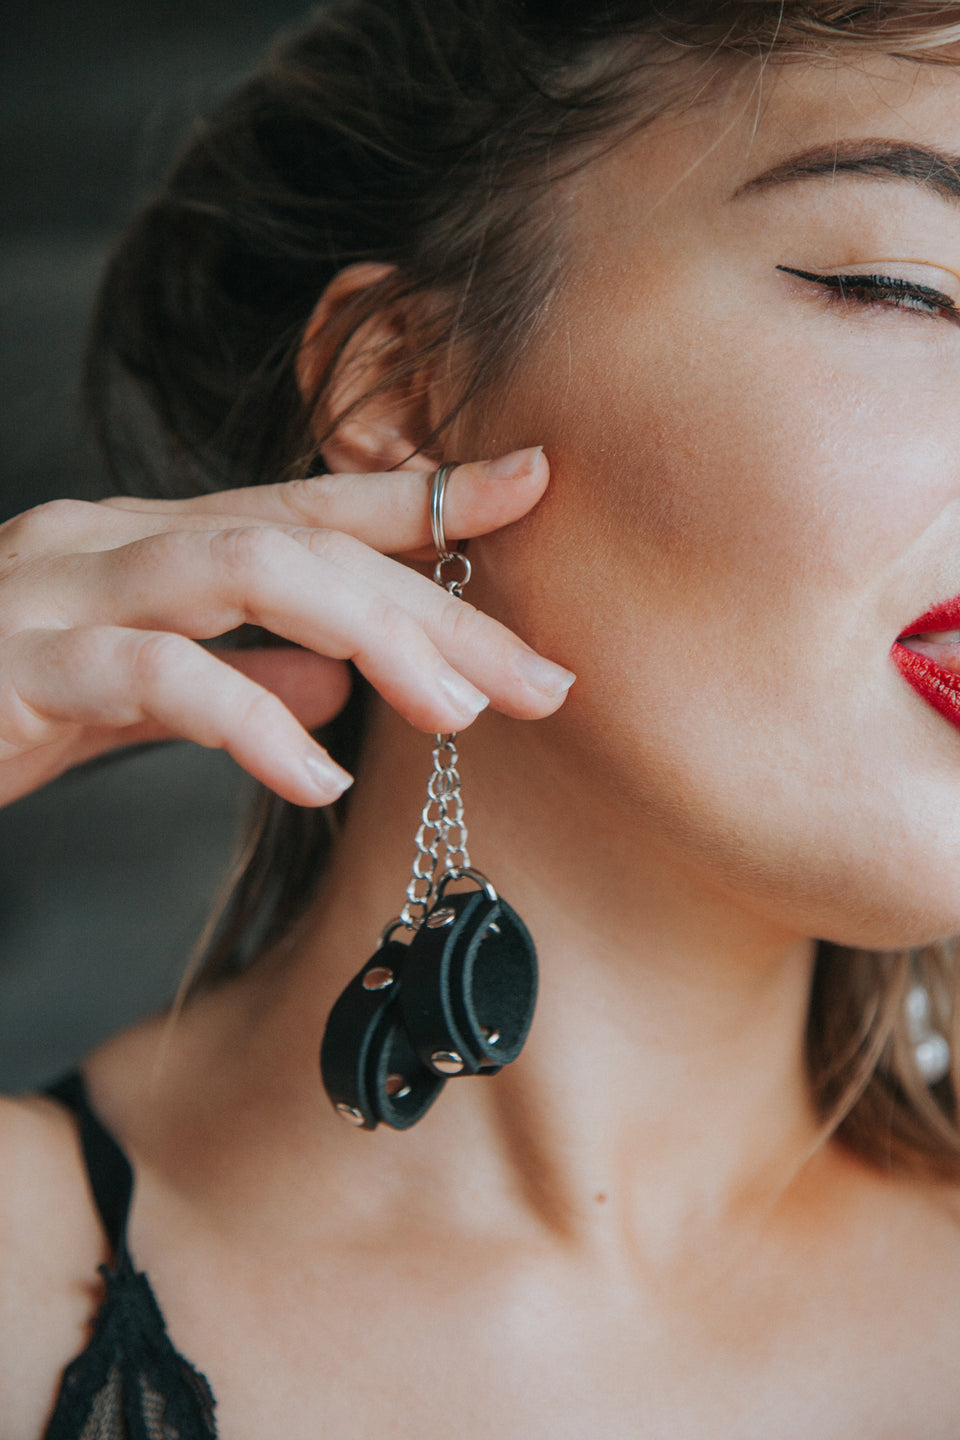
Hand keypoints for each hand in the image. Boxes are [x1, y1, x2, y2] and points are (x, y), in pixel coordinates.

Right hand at [0, 448, 573, 807]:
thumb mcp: (129, 696)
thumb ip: (228, 672)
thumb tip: (334, 673)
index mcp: (145, 545)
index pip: (309, 507)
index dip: (424, 494)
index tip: (534, 482)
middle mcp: (110, 542)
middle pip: (306, 542)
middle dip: (436, 604)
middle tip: (545, 679)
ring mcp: (59, 592)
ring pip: (242, 569)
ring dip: (368, 635)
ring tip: (458, 713)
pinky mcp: (17, 665)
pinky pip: (151, 676)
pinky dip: (248, 718)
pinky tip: (316, 776)